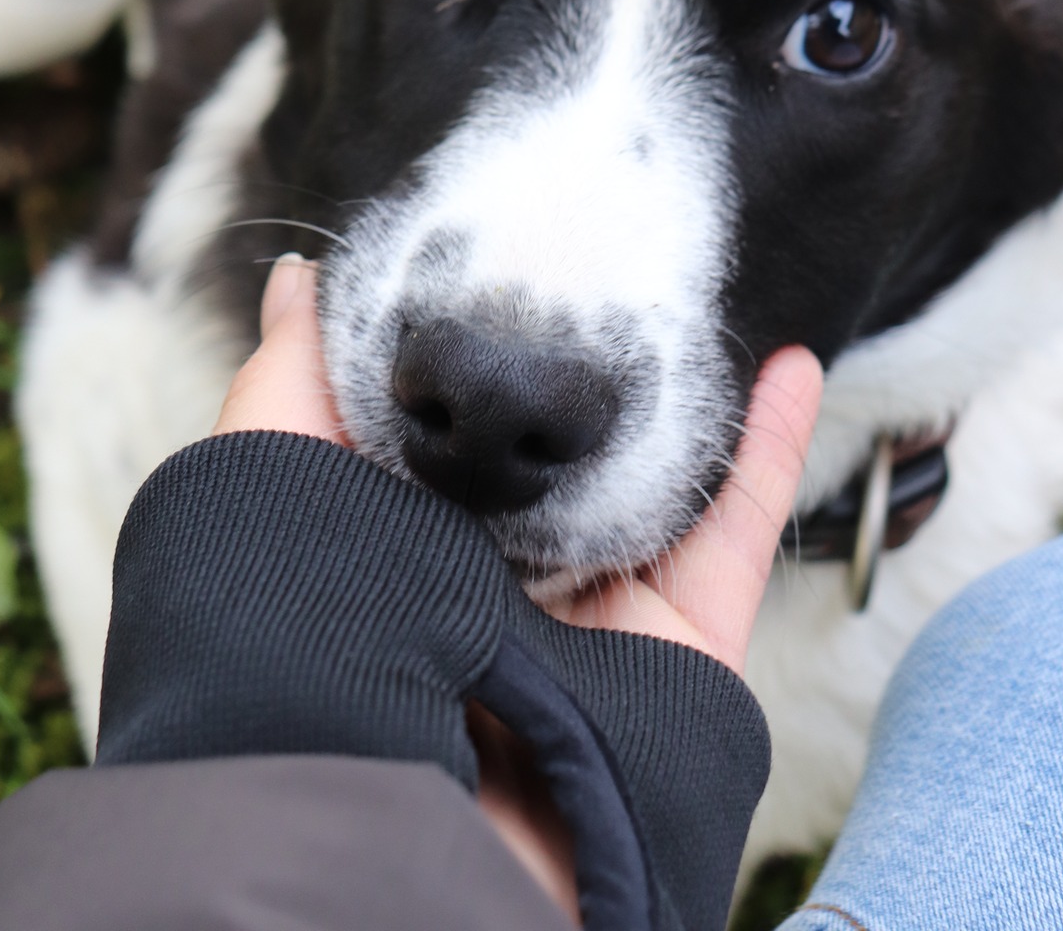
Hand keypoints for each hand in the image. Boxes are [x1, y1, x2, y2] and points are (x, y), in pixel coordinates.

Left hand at [214, 256, 822, 921]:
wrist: (409, 787)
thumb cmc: (320, 611)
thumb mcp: (271, 462)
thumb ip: (296, 369)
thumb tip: (300, 282)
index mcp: (406, 542)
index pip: (456, 438)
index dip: (482, 363)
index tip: (516, 274)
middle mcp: (504, 580)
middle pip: (566, 466)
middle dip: (596, 390)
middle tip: (632, 284)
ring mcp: (599, 612)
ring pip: (662, 490)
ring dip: (697, 402)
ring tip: (720, 302)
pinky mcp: (680, 642)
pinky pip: (739, 531)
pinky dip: (775, 448)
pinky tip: (791, 367)